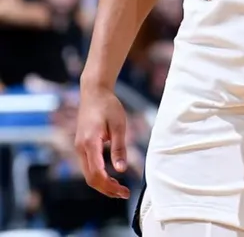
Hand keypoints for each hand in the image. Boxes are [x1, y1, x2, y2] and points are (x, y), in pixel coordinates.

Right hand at [75, 84, 129, 198]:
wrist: (94, 92)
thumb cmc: (108, 105)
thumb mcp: (119, 125)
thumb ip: (119, 148)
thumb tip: (121, 170)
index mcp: (90, 143)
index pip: (96, 174)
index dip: (109, 186)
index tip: (124, 191)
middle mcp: (81, 148)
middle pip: (91, 179)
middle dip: (107, 189)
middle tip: (124, 193)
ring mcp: (79, 147)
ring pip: (88, 174)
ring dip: (103, 184)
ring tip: (119, 188)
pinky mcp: (81, 146)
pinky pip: (88, 167)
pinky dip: (98, 175)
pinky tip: (111, 176)